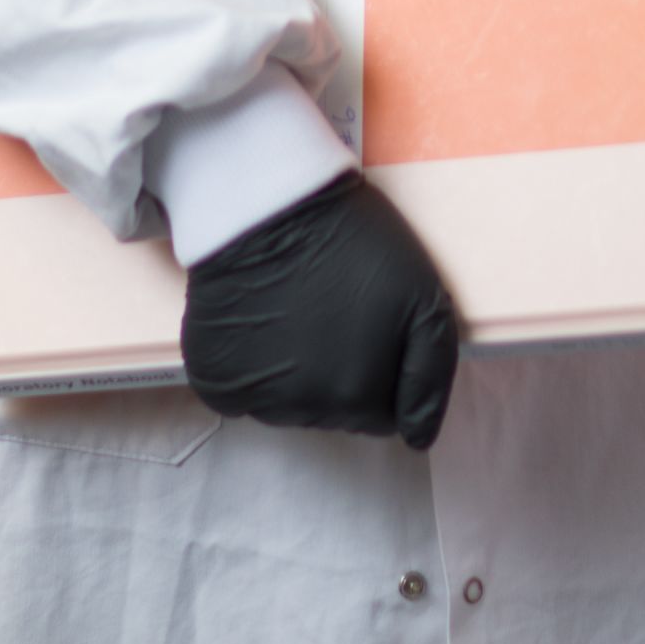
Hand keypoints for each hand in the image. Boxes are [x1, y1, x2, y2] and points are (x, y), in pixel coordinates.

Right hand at [181, 171, 458, 448]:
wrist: (270, 204)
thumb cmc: (355, 245)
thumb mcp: (425, 297)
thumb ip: (430, 376)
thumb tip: (417, 439)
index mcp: (358, 398)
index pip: (382, 414)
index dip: (382, 368)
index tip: (371, 324)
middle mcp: (304, 413)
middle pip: (335, 412)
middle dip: (341, 370)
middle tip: (333, 308)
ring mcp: (254, 401)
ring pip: (290, 403)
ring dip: (296, 368)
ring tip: (296, 307)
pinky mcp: (214, 382)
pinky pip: (243, 390)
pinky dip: (252, 362)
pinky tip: (260, 318)